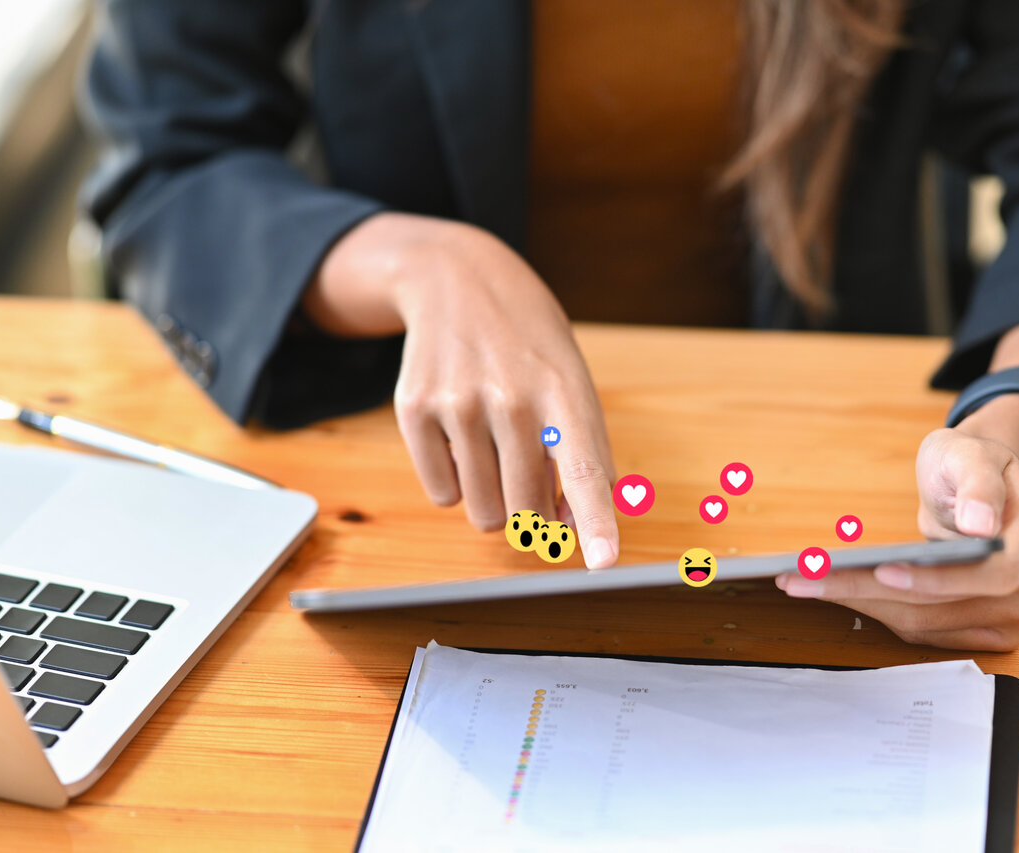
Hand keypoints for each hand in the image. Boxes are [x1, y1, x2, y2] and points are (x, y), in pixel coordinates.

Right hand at [304, 213, 619, 567]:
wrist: (458, 279)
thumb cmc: (528, 344)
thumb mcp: (571, 382)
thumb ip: (583, 454)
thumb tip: (575, 528)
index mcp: (564, 392)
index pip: (584, 469)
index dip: (597, 522)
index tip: (604, 563)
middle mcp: (511, 398)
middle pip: (527, 512)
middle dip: (532, 513)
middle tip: (528, 474)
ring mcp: (458, 403)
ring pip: (482, 512)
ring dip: (492, 499)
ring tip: (493, 446)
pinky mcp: (414, 409)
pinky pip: (440, 495)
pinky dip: (453, 480)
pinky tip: (459, 434)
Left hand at [776, 427, 1018, 649]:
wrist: (971, 481)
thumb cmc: (966, 462)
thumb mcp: (968, 452)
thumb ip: (977, 483)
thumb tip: (982, 525)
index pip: (994, 574)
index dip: (938, 579)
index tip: (882, 571)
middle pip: (948, 604)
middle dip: (873, 591)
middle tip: (807, 578)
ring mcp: (1015, 610)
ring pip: (928, 622)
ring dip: (863, 604)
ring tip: (805, 583)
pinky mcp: (985, 629)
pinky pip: (925, 631)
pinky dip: (878, 611)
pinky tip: (837, 592)